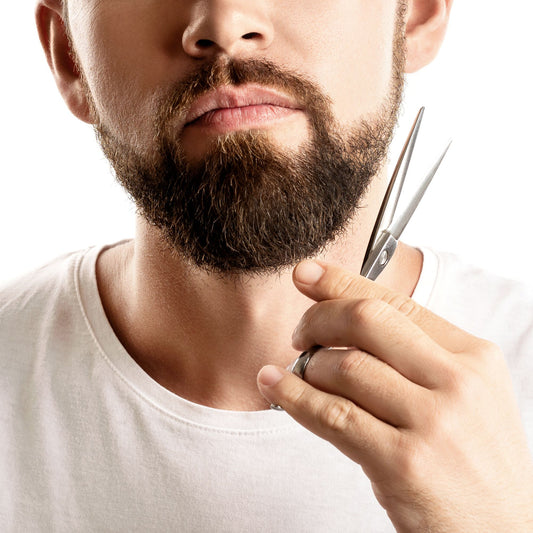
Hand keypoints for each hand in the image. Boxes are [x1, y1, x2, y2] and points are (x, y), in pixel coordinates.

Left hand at [257, 260, 532, 531]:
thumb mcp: (464, 395)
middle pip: (365, 321)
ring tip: (299, 374)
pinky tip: (276, 386)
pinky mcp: (403, 462)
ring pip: (342, 367)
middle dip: (318, 318)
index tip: (306, 273)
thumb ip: (414, 356)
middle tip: (300, 332)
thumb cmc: (474, 462)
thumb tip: (344, 319)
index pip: (396, 302)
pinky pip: (332, 415)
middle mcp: (456, 382)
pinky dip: (293, 396)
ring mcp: (432, 421)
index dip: (341, 282)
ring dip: (307, 367)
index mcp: (472, 356)